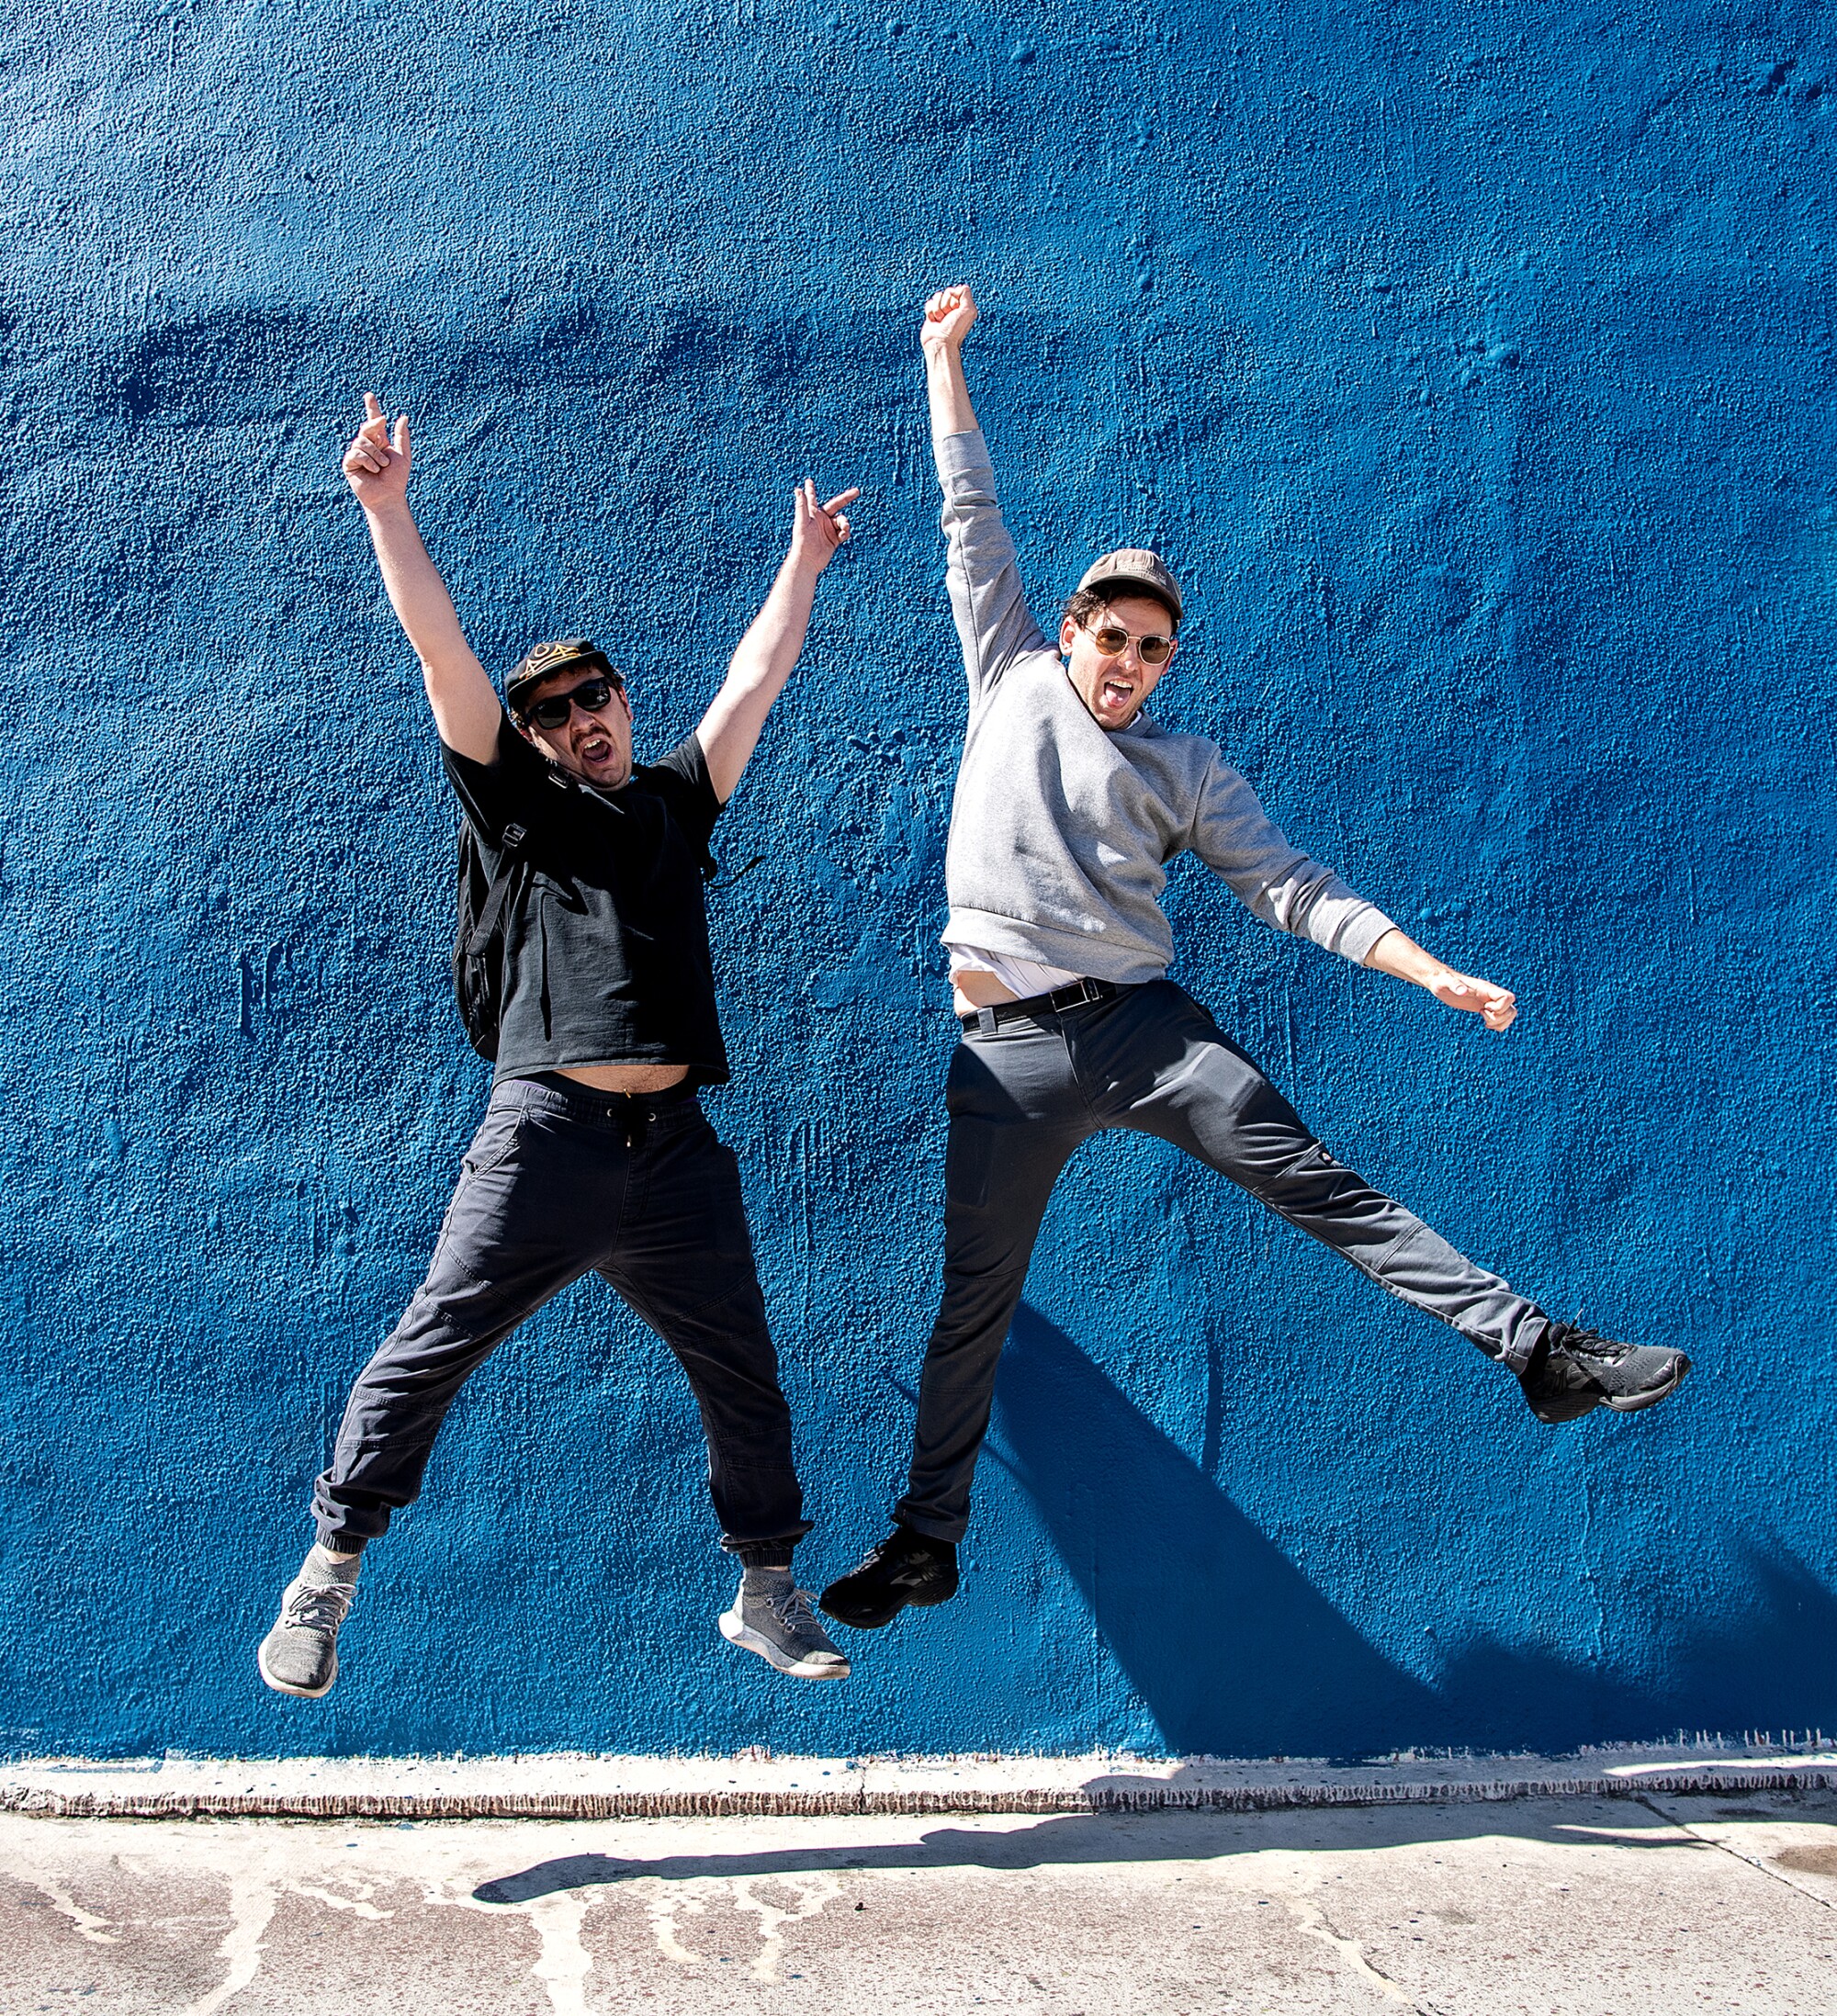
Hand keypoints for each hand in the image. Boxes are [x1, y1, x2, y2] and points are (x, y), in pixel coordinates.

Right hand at [342, 392, 410, 509]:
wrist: (388, 496)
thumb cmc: (396, 479)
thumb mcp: (403, 455)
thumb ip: (402, 436)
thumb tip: (403, 417)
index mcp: (380, 442)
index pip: (374, 423)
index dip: (372, 408)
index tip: (369, 395)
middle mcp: (367, 446)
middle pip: (367, 427)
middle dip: (375, 424)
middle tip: (383, 426)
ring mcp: (357, 454)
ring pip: (362, 441)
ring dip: (376, 454)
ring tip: (382, 466)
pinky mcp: (349, 463)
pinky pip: (356, 453)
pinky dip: (368, 461)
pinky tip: (374, 471)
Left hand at [787, 478, 858, 575]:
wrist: (808, 561)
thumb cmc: (802, 541)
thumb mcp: (802, 522)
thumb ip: (802, 506)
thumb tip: (798, 490)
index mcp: (813, 514)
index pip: (813, 498)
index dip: (811, 490)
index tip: (809, 481)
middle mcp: (822, 520)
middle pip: (836, 505)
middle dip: (846, 498)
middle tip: (857, 491)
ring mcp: (829, 529)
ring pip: (842, 520)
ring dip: (845, 522)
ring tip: (844, 528)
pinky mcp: (834, 539)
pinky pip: (844, 532)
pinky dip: (845, 532)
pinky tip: (843, 536)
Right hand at [920, 284, 977, 358]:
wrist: (940, 343)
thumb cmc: (955, 330)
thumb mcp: (969, 310)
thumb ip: (966, 293)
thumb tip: (953, 289)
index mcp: (964, 305)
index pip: (956, 290)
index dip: (954, 300)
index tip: (956, 312)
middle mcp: (954, 307)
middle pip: (946, 292)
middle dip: (946, 305)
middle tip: (948, 318)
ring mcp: (943, 310)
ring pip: (937, 296)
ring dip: (938, 309)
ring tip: (941, 320)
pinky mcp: (932, 313)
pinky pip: (929, 303)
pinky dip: (930, 312)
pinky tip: (934, 321)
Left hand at [1425, 967, 1517, 1031]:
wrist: (1440, 982)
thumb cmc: (1443, 981)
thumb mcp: (1447, 984)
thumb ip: (1455, 986)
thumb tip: (1463, 991)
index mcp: (1486, 988)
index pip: (1508, 997)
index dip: (1500, 1007)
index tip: (1484, 1008)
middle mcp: (1491, 995)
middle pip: (1512, 1009)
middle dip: (1500, 1018)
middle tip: (1483, 1015)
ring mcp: (1489, 1001)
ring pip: (1510, 1014)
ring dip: (1500, 1023)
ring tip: (1485, 1021)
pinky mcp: (1485, 1007)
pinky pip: (1502, 1017)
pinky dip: (1498, 1025)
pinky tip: (1485, 1023)